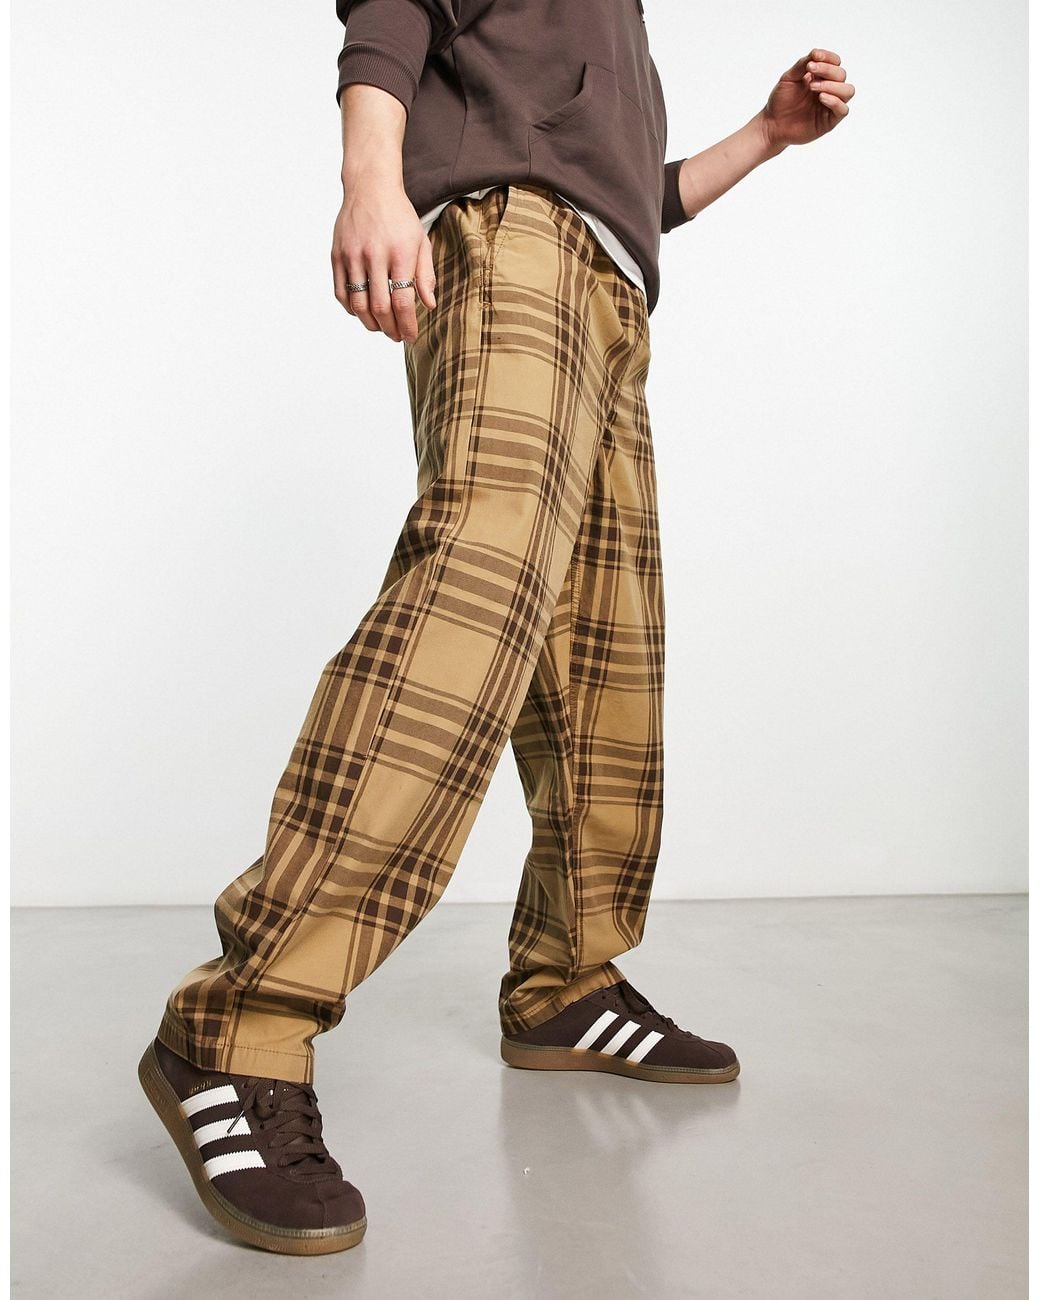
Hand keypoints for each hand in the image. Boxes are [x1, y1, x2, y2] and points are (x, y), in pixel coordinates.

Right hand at [331, 182, 436, 342]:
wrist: (370, 186)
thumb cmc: (400, 216)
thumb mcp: (420, 241)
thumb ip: (425, 274)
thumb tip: (428, 305)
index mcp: (400, 253)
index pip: (402, 301)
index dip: (406, 325)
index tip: (410, 336)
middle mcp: (374, 255)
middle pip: (379, 307)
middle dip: (390, 329)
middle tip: (396, 336)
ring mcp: (352, 255)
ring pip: (358, 304)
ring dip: (370, 323)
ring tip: (381, 327)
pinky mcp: (337, 255)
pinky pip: (341, 293)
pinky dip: (352, 309)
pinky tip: (362, 312)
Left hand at [760, 48, 855, 151]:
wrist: (772, 124)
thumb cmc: (780, 101)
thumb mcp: (789, 78)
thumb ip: (802, 64)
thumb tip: (816, 53)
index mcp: (821, 77)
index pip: (835, 62)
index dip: (828, 57)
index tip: (814, 56)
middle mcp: (829, 89)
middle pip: (841, 74)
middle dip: (827, 70)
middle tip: (810, 72)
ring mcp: (830, 105)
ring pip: (848, 90)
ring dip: (833, 85)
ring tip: (814, 87)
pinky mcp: (830, 121)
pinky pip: (843, 110)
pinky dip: (834, 101)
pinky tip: (821, 97)